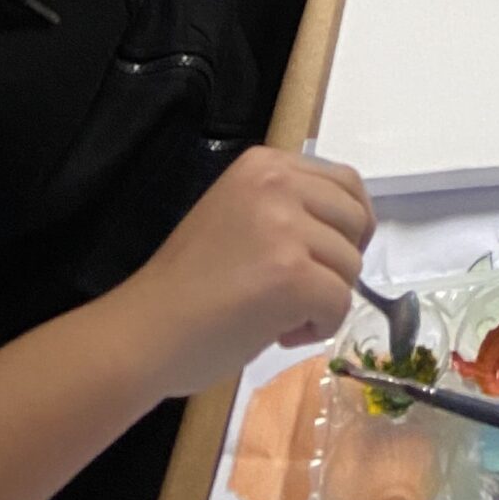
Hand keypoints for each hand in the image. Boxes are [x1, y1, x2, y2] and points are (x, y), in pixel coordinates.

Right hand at [112, 149, 373, 398]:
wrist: (143, 333)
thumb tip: (344, 230)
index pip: (345, 182)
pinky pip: (340, 304)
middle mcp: (278, 183)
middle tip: (303, 291)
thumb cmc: (186, 286)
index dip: (350, 224)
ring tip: (279, 315)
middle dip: (340, 262)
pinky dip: (321, 327)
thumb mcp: (238, 215)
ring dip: (326, 298)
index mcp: (264, 165)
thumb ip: (285, 208)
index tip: (329, 255)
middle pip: (355, 220)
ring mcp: (286, 228)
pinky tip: (282, 334)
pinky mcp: (291, 274)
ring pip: (350, 265)